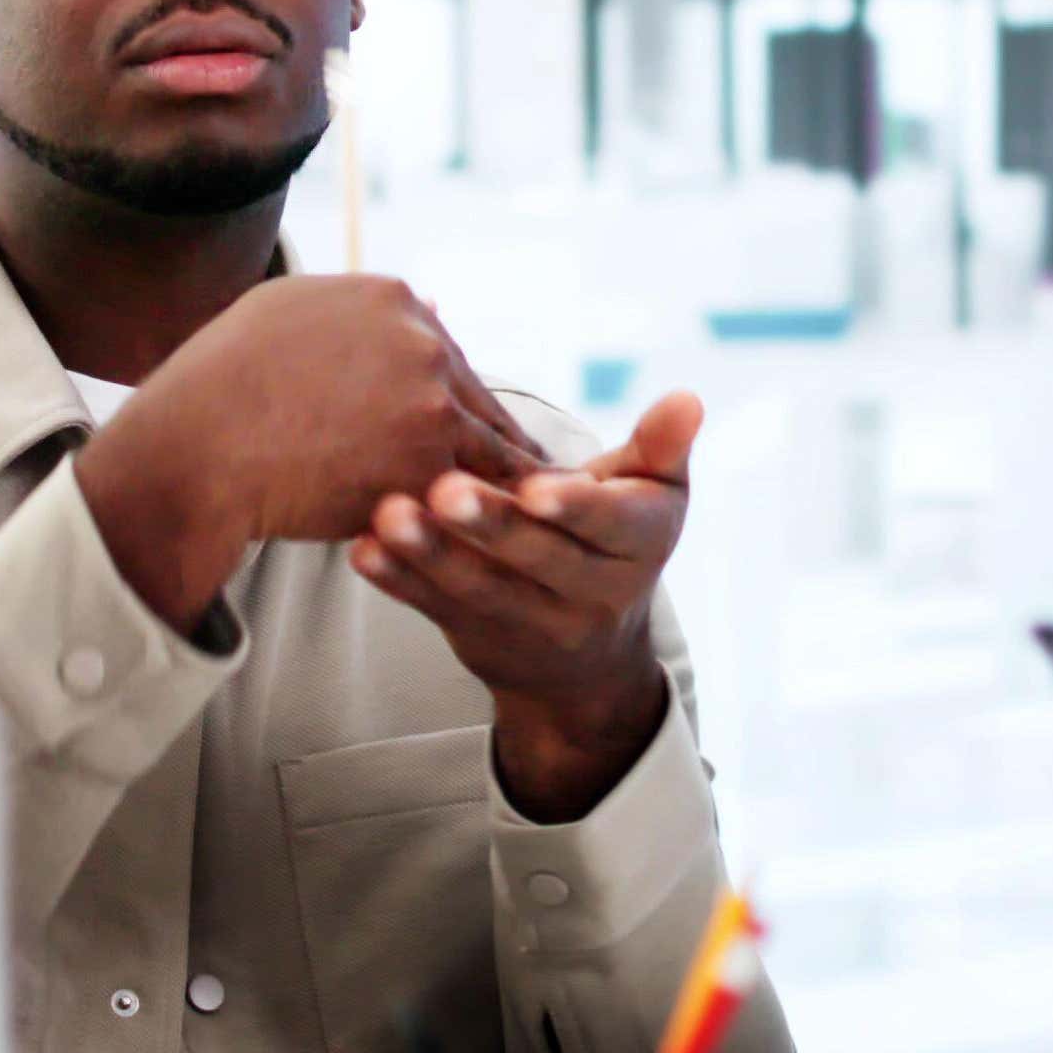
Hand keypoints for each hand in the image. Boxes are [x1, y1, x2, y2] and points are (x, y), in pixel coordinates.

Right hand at [67, 274, 538, 626]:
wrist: (198, 446)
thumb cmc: (224, 381)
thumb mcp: (288, 312)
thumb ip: (360, 310)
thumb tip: (431, 302)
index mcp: (392, 300)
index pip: (445, 354)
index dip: (448, 401)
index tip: (456, 433)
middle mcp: (421, 341)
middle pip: (474, 400)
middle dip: (486, 444)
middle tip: (517, 483)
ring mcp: (428, 403)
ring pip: (487, 450)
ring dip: (505, 486)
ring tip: (530, 521)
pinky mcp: (424, 465)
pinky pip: (474, 497)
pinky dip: (493, 518)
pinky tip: (508, 540)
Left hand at [357, 392, 695, 821]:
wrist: (590, 653)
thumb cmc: (616, 536)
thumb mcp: (649, 495)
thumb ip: (659, 446)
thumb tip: (688, 399)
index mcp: (639, 546)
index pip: (609, 526)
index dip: (574, 506)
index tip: (535, 485)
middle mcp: (594, 595)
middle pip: (538, 559)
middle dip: (490, 526)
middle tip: (442, 489)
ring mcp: (534, 624)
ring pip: (481, 589)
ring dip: (430, 554)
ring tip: (386, 515)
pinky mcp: (480, 637)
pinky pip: (437, 610)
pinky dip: (400, 582)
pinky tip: (364, 550)